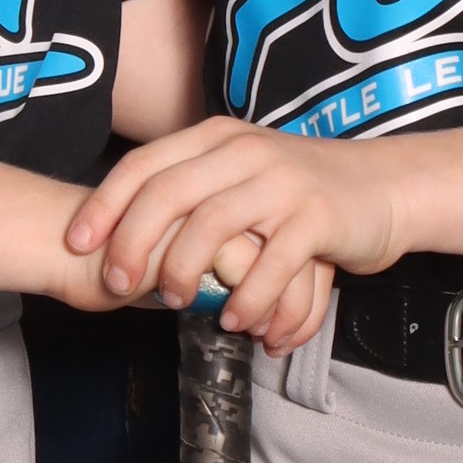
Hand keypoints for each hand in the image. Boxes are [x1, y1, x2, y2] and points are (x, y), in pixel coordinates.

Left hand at [69, 122, 388, 347]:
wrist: (384, 185)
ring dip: (186, 272)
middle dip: (132, 244)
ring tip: (178, 305)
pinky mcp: (318, 216)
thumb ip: (195, 192)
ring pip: (212, 226)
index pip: (145, 165)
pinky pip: (271, 263)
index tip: (77, 244)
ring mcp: (282, 181)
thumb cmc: (301, 190)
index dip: (105, 205)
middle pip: (167, 193)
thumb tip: (129, 235)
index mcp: (218, 139)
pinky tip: (237, 323)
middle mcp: (244, 152)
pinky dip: (247, 298)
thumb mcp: (242, 174)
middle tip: (118, 286)